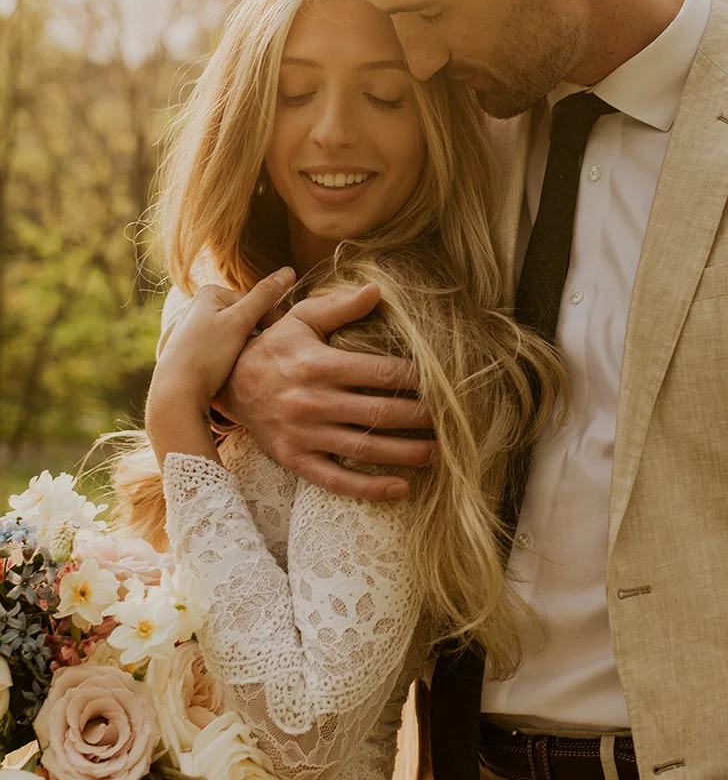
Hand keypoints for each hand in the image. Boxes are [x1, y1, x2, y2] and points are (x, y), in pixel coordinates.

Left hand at [150, 268, 297, 413]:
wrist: (175, 392)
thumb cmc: (206, 354)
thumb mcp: (240, 322)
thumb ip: (265, 296)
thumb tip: (289, 270)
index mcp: (210, 292)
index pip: (255, 300)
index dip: (270, 319)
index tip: (277, 338)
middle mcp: (199, 305)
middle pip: (245, 317)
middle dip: (256, 334)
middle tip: (261, 353)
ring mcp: (195, 328)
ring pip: (236, 334)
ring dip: (246, 346)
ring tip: (244, 363)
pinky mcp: (193, 348)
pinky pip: (223, 347)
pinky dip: (231, 356)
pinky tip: (229, 369)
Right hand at [215, 283, 435, 500]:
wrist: (226, 384)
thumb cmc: (273, 347)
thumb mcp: (301, 318)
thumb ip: (340, 307)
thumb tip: (378, 291)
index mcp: (318, 365)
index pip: (378, 373)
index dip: (414, 378)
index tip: (441, 381)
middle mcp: (312, 401)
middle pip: (378, 412)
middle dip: (419, 417)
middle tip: (450, 419)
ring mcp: (304, 435)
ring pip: (363, 448)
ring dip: (405, 453)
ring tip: (437, 453)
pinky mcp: (296, 460)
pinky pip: (336, 480)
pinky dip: (369, 488)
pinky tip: (401, 488)